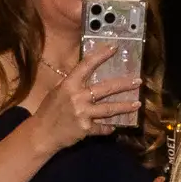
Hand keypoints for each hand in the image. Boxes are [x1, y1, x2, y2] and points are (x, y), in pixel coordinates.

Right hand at [25, 40, 140, 156]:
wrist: (42, 133)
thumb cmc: (49, 110)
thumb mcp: (58, 91)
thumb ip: (73, 84)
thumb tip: (87, 74)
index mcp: (69, 84)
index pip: (87, 65)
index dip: (101, 55)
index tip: (115, 48)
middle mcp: (77, 97)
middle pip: (106, 88)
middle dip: (124, 84)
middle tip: (138, 81)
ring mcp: (83, 113)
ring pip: (109, 109)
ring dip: (125, 106)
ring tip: (137, 104)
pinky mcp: (86, 128)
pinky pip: (102, 127)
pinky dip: (108, 128)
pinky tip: (113, 127)